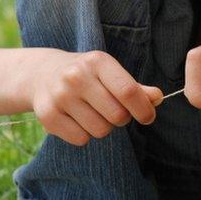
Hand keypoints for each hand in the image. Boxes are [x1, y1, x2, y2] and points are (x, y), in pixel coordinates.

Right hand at [29, 50, 163, 145]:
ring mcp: (60, 97)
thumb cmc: (87, 74)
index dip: (143, 109)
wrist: (43, 73)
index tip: (147, 116)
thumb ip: (135, 87)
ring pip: (100, 130)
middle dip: (122, 118)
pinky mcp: (48, 116)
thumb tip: (158, 98)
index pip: (128, 91)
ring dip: (103, 127)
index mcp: (97, 61)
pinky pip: (81, 139)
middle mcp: (77, 77)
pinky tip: (77, 119)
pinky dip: (85, 134)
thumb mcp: (110, 72)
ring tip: (94, 112)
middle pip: (117, 116)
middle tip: (114, 110)